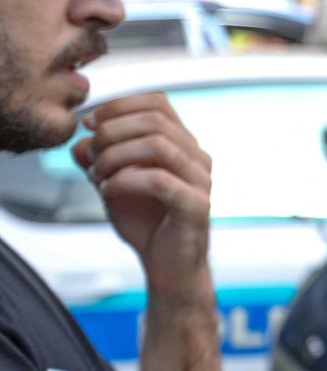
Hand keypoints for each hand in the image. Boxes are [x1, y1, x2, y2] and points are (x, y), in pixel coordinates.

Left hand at [71, 94, 211, 296]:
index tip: (89, 124)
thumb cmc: (146, 223)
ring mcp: (201, 180)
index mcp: (183, 145)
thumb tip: (80, 141)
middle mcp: (197, 157)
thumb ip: (98, 159)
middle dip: (111, 132)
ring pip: (158, 145)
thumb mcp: (113, 184)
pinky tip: (108, 191)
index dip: (119, 105)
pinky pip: (159, 180)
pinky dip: (124, 180)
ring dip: (115, 156)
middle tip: (89, 155)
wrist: (168, 267)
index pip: (158, 102)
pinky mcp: (196, 205)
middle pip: (155, 120)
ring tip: (97, 176)